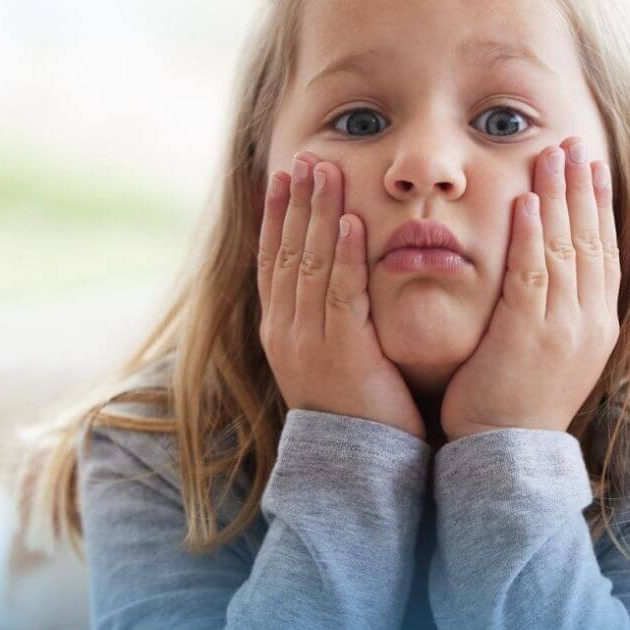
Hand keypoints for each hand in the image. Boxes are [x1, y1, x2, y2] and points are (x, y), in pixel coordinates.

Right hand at [257, 151, 426, 441]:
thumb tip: (334, 285)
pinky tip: (350, 221)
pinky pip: (340, 293)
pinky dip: (344, 254)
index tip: (283, 177)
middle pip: (286, 253)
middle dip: (295, 202)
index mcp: (281, 332)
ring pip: (310, 264)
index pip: (272, 262)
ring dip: (318, 213)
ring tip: (326, 171)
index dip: (276, 216)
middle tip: (305, 157)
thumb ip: (328, 322)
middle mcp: (287, 332)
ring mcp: (310, 342)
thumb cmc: (355, 414)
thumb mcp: (331, 361)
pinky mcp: (343, 353)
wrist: (357, 472)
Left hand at [440, 137, 620, 441]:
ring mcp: (563, 329)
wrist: (507, 455)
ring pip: (567, 249)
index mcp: (599, 326)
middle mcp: (590, 323)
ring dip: (559, 197)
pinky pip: (533, 274)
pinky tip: (528, 201)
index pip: (605, 253)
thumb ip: (555, 314)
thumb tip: (553, 281)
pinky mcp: (528, 335)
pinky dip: (532, 235)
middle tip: (575, 142)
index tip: (593, 167)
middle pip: (592, 240)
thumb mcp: (551, 355)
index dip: (600, 207)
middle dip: (583, 188)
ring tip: (551, 154)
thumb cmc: (518, 405)